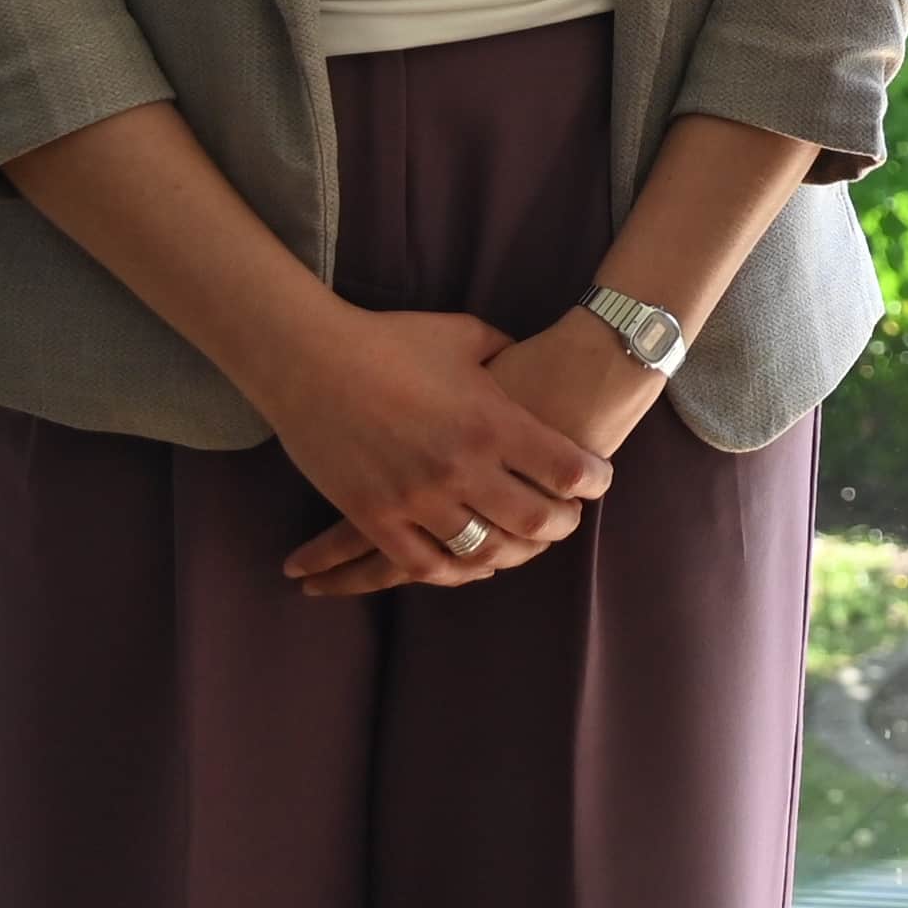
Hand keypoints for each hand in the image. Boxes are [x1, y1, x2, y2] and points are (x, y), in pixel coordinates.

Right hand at [251, 301, 611, 594]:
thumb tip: (523, 361)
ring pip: (482, 550)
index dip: (594, 481)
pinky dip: (453, 571)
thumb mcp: (466, 336)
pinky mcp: (373, 515)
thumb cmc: (390, 339)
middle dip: (561, 525)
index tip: (597, 481)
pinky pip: (421, 564)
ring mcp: (415, 497)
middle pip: (534, 521)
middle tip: (567, 518)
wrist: (309, 358)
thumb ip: (504, 354)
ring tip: (523, 543)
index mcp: (492, 422)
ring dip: (512, 551)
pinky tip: (469, 564)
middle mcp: (460, 467)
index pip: (568, 470)